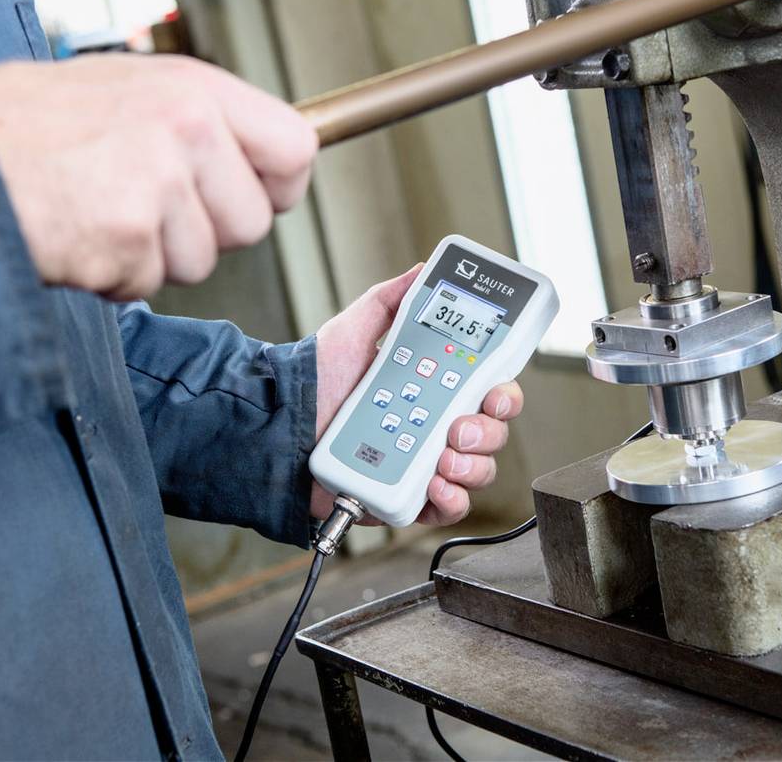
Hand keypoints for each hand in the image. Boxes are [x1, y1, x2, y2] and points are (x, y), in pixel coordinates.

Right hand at [0, 54, 316, 299]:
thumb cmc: (27, 124)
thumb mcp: (128, 90)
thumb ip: (199, 123)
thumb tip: (257, 161)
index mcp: (195, 89)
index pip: (296, 148)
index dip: (279, 185)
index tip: (257, 195)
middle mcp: (187, 129)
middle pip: (253, 222)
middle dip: (207, 232)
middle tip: (148, 206)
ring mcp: (160, 184)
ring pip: (201, 261)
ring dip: (154, 255)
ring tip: (101, 211)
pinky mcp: (128, 236)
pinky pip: (148, 281)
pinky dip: (113, 273)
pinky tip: (79, 233)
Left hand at [310, 266, 523, 525]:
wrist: (279, 428)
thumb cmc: (315, 383)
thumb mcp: (353, 331)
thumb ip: (390, 301)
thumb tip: (422, 272)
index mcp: (434, 389)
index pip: (488, 391)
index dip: (502, 394)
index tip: (493, 390)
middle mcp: (436, 428)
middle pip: (491, 432)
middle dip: (487, 430)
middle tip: (457, 424)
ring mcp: (425, 464)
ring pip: (478, 470)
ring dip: (471, 464)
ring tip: (442, 455)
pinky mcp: (408, 498)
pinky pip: (448, 509)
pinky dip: (451, 499)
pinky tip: (435, 484)